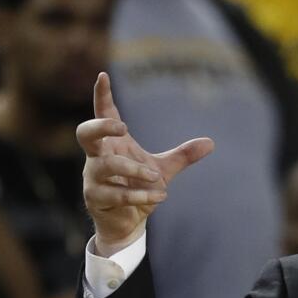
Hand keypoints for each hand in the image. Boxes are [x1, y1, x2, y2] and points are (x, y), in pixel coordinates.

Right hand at [78, 73, 213, 255]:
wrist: (128, 222)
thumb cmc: (139, 188)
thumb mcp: (163, 170)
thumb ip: (183, 156)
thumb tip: (211, 143)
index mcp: (113, 143)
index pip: (103, 114)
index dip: (101, 95)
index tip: (103, 76)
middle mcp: (98, 156)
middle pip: (86, 133)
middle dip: (101, 126)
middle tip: (123, 127)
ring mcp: (93, 177)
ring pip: (107, 165)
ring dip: (133, 169)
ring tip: (155, 176)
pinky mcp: (96, 198)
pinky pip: (116, 194)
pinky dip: (141, 194)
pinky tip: (161, 195)